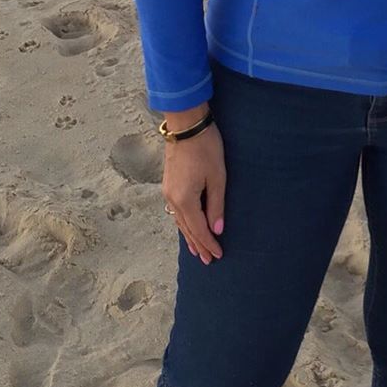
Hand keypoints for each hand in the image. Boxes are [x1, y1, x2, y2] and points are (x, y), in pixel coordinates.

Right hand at [161, 105, 224, 264]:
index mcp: (185, 200)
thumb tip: (217, 229)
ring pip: (179, 221)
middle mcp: (172, 199)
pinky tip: (187, 226)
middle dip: (198, 245)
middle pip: (187, 229)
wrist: (187, 125)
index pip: (199, 230)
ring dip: (190, 236)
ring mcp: (168, 192)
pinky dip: (183, 223)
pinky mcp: (168, 184)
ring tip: (197, 250)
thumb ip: (216, 205)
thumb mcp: (217, 178)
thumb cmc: (206, 148)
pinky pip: (176, 212)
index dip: (209, 244)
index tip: (218, 256)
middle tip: (208, 260)